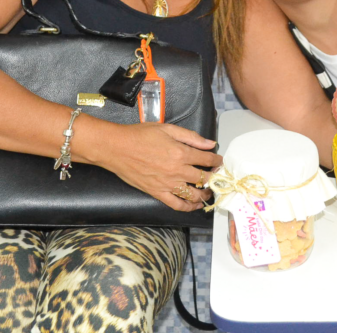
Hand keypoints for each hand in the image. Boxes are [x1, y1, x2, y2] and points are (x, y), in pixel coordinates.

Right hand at [102, 123, 222, 211]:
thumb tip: (210, 143)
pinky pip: (176, 204)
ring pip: (193, 194)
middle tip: (217, 176)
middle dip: (214, 177)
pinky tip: (194, 205)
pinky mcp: (157, 192)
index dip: (216, 160)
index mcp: (181, 152)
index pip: (207, 159)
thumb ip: (191, 137)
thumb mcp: (168, 129)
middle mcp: (177, 170)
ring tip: (209, 191)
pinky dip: (188, 207)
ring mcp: (167, 184)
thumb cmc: (140, 135)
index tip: (219, 161)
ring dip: (205, 194)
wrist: (117, 148)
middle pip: (204, 178)